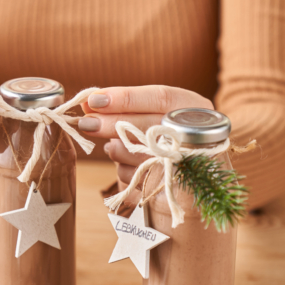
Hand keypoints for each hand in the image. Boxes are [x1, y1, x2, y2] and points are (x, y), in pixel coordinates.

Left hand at [78, 85, 212, 185]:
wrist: (195, 179)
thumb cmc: (170, 137)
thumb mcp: (157, 115)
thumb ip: (127, 107)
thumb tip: (89, 104)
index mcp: (196, 108)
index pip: (160, 97)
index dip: (125, 98)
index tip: (94, 99)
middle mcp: (198, 133)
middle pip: (149, 126)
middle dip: (113, 124)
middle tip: (86, 123)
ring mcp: (189, 163)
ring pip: (141, 153)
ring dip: (117, 150)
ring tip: (111, 147)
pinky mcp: (174, 187)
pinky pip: (139, 177)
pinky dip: (125, 170)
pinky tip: (127, 164)